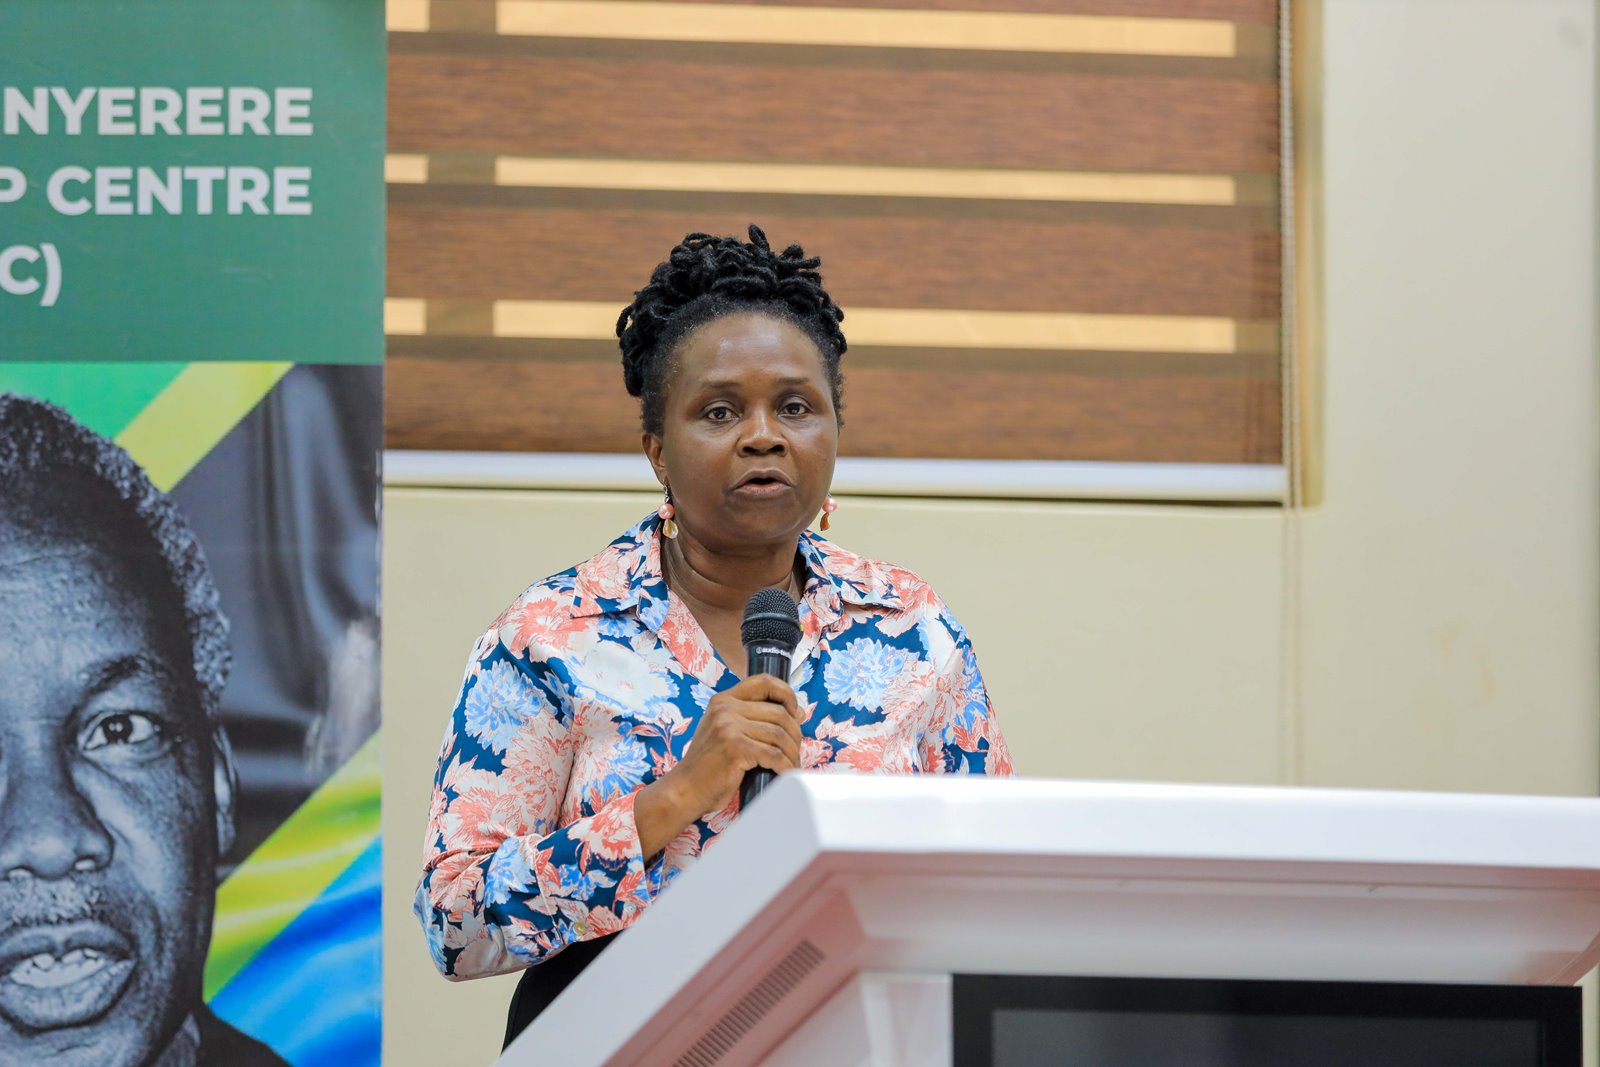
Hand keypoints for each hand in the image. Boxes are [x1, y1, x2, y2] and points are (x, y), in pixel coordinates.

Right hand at [634, 675, 805, 856]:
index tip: (796, 713)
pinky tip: (785, 773)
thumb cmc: (708, 766)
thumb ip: (750, 719)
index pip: (764, 682)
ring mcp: (729, 727)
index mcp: (723, 700)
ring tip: (790, 764)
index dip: (787, 694)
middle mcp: (725, 708)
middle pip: (778, 713)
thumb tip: (796, 714)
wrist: (685, 790)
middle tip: (794, 750)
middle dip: (794, 734)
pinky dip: (785, 766)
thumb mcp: (724, 731)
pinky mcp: (735, 748)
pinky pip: (774, 754)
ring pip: (779, 734)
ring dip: (791, 753)